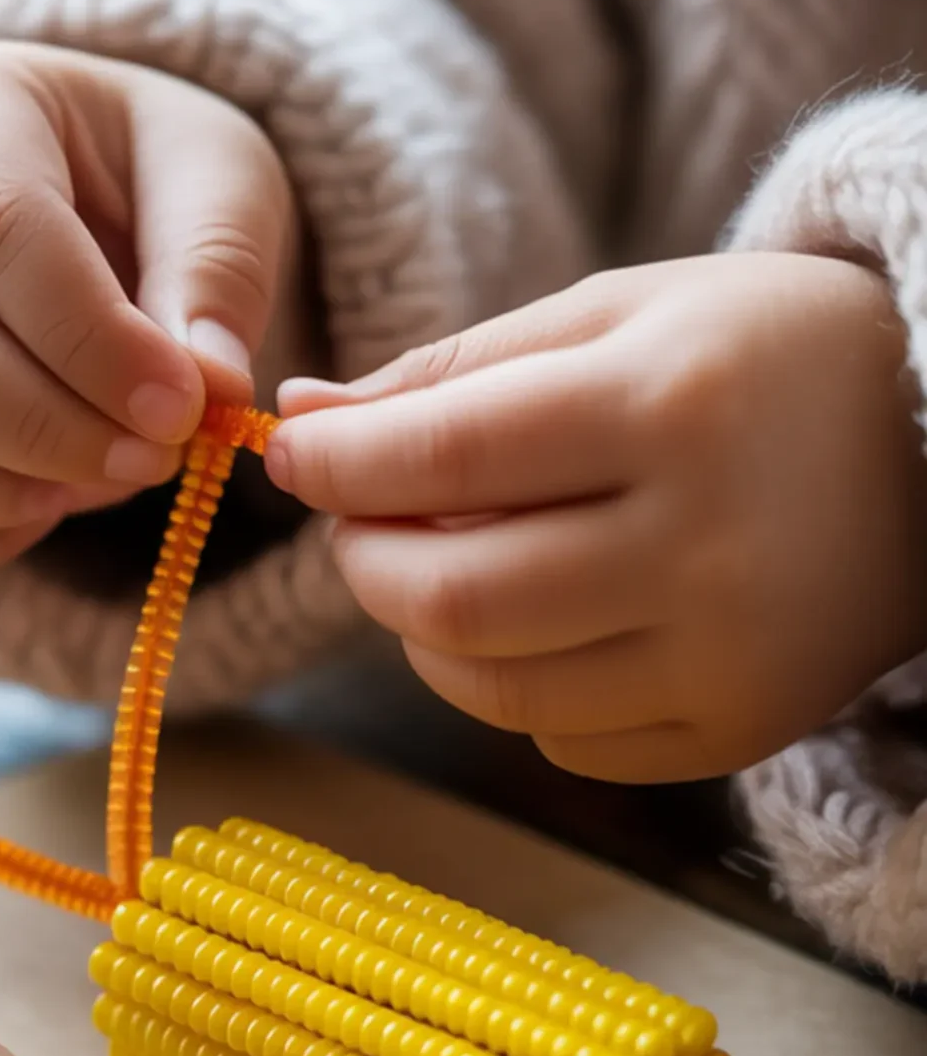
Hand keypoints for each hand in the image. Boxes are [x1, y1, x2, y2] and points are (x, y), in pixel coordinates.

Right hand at [0, 41, 297, 575]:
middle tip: (153, 459)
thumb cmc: (140, 177)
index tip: (185, 409)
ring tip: (101, 479)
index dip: (93, 340)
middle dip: (46, 431)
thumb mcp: (216, 174)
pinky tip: (43, 510)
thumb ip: (218, 266)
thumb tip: (208, 387)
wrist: (59, 203)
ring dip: (1, 497)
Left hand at [266, 253, 926, 780]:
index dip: (336, 466)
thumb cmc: (763, 357)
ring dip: (425, 632)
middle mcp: (701, 546)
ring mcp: (726, 656)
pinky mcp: (741, 730)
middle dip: (366, 562)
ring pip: (492, 689)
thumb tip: (300, 424)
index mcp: (667, 407)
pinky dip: (517, 687)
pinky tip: (549, 621)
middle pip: (450, 598)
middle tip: (363, 522)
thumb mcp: (622, 314)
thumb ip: (455, 371)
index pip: (440, 459)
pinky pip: (564, 741)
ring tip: (446, 566)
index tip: (292, 456)